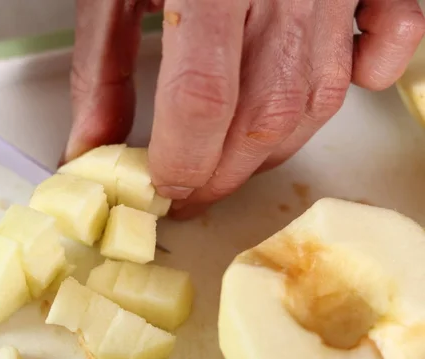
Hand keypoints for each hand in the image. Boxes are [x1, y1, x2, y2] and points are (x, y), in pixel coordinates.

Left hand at [65, 0, 424, 218]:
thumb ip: (103, 69)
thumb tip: (93, 143)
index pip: (201, 103)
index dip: (181, 163)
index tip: (162, 189)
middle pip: (260, 119)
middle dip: (220, 176)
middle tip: (188, 191)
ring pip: (313, 102)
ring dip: (267, 150)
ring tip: (228, 162)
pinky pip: (386, 46)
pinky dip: (359, 86)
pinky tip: (314, 103)